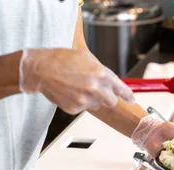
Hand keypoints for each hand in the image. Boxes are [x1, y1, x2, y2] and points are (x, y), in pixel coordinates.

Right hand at [19, 48, 134, 113]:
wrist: (41, 69)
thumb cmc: (61, 59)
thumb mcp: (86, 58)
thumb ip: (101, 71)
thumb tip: (110, 80)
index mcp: (102, 74)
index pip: (121, 89)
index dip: (128, 96)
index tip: (132, 100)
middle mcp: (96, 88)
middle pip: (112, 102)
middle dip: (107, 98)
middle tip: (98, 92)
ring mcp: (86, 100)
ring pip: (96, 105)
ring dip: (90, 99)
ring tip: (77, 88)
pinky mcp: (75, 108)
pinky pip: (82, 108)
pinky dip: (77, 102)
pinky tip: (69, 92)